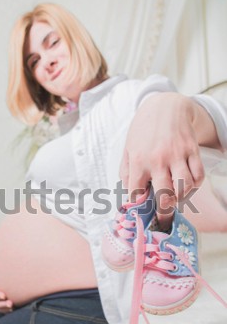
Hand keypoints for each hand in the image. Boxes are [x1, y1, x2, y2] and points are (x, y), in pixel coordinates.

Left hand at [120, 92, 205, 228]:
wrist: (165, 106)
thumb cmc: (143, 131)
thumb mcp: (128, 149)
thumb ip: (126, 173)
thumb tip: (130, 196)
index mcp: (139, 160)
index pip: (137, 192)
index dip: (138, 205)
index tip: (142, 210)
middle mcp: (158, 159)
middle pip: (164, 194)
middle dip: (164, 211)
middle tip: (163, 216)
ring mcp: (177, 155)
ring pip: (184, 187)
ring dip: (180, 198)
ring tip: (175, 198)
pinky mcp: (192, 150)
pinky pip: (198, 175)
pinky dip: (194, 186)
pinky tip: (186, 185)